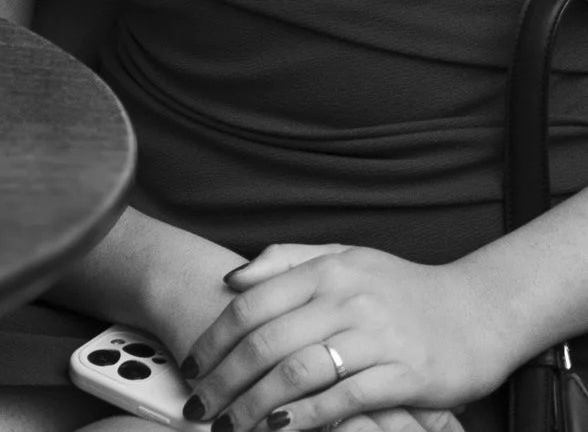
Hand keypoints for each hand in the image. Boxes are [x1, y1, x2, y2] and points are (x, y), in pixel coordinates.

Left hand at [182, 243, 507, 430]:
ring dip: (256, 404)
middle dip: (225, 379)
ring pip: (298, 372)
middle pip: (266, 342)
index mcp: (326, 271)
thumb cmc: (402, 289)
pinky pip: (344, 399)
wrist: (481, 310)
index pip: (251, 304)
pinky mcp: (406, 374)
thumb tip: (230, 278)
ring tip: (231, 425)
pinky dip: (306, 417)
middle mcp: (347, 300)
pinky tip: (280, 430)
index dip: (214, 338)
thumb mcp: (344, 258)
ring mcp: (377, 337)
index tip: (190, 365)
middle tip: (200, 405)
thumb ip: (285, 261)